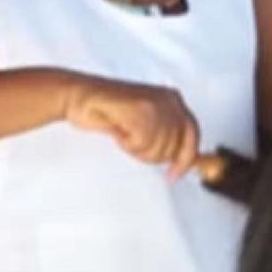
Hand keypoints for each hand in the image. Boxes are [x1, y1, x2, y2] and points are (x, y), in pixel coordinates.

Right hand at [63, 74, 199, 179]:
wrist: (78, 95)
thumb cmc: (108, 111)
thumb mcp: (147, 124)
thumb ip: (169, 137)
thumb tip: (193, 161)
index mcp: (174, 99)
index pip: (193, 135)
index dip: (185, 159)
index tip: (174, 175)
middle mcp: (170, 99)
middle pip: (173, 149)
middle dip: (150, 154)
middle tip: (131, 142)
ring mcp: (157, 104)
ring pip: (158, 150)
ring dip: (137, 149)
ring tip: (124, 132)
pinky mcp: (142, 110)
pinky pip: (142, 144)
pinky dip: (127, 144)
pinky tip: (118, 130)